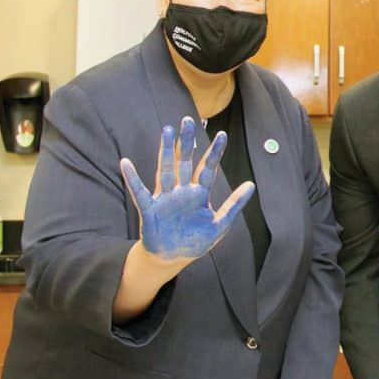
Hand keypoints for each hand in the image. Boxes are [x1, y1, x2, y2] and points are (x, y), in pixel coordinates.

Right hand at [120, 116, 255, 260]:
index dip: (214, 152)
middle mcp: (182, 191)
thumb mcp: (220, 224)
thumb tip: (251, 184)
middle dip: (187, 142)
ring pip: (166, 169)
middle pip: (184, 162)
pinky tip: (126, 163)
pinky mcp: (150, 209)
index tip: (222, 134)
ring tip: (167, 130)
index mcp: (199, 194)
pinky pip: (140, 192)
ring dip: (166, 150)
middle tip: (188, 120)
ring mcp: (165, 198)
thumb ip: (234, 205)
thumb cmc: (196, 241)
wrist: (173, 258)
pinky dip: (132, 178)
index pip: (208, 168)